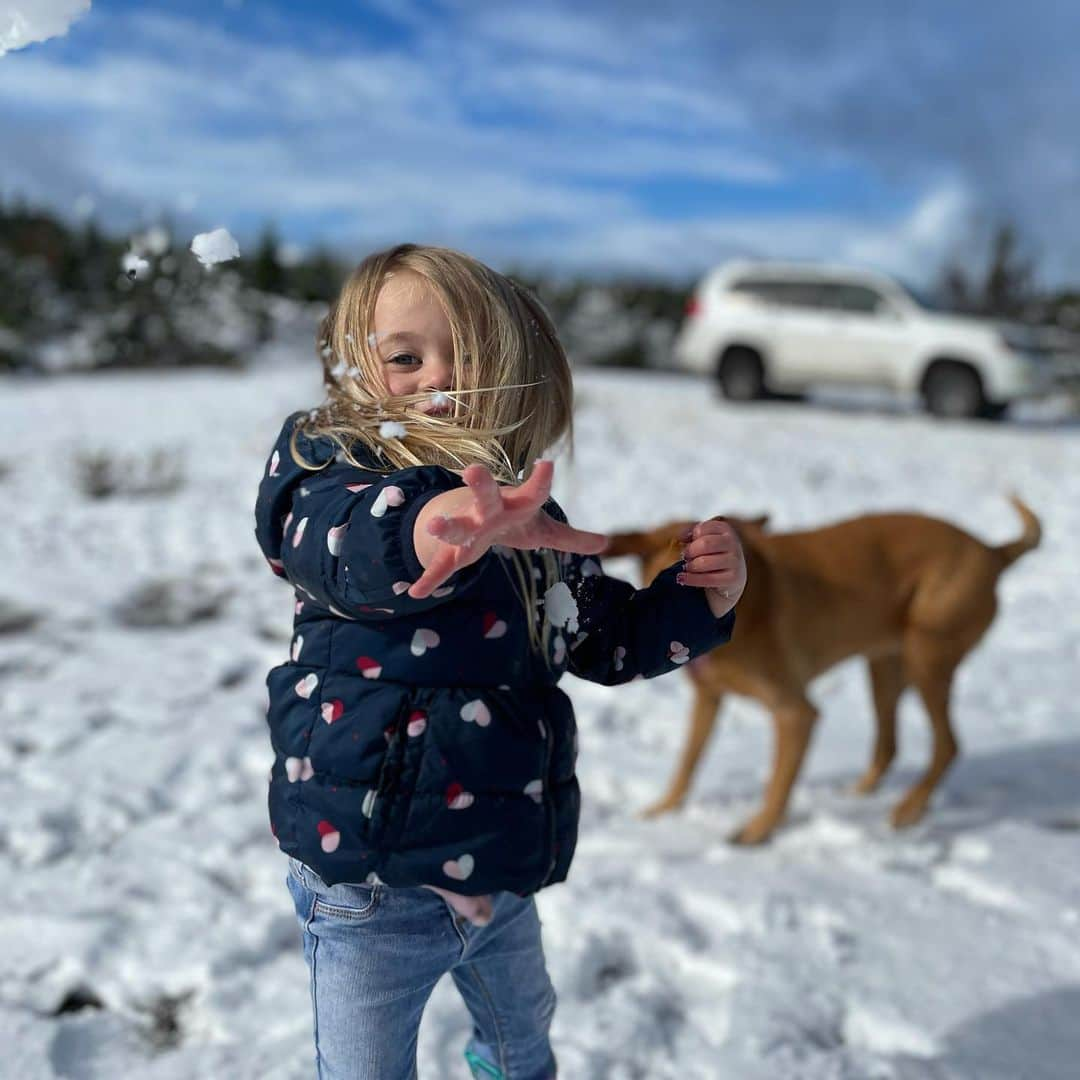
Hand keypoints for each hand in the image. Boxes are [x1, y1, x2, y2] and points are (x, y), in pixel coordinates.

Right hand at [409, 460, 607, 598]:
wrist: (476, 517)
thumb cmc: (515, 520)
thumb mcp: (544, 530)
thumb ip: (571, 538)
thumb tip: (606, 543)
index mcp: (517, 504)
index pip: (533, 492)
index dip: (540, 480)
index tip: (546, 464)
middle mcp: (490, 511)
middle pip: (486, 496)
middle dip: (480, 485)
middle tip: (472, 471)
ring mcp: (470, 529)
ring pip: (457, 527)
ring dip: (446, 527)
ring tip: (433, 527)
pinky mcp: (456, 550)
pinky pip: (443, 564)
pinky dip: (432, 578)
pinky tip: (417, 592)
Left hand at [676, 518, 745, 617]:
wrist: (733, 576)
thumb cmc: (716, 555)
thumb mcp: (708, 540)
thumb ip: (694, 536)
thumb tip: (680, 537)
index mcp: (725, 529)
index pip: (702, 529)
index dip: (690, 536)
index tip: (684, 541)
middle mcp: (732, 543)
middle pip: (704, 544)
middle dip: (690, 552)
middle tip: (684, 557)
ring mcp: (734, 560)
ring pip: (704, 562)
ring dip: (690, 566)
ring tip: (686, 567)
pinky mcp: (733, 578)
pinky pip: (707, 578)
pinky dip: (691, 579)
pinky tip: (682, 579)